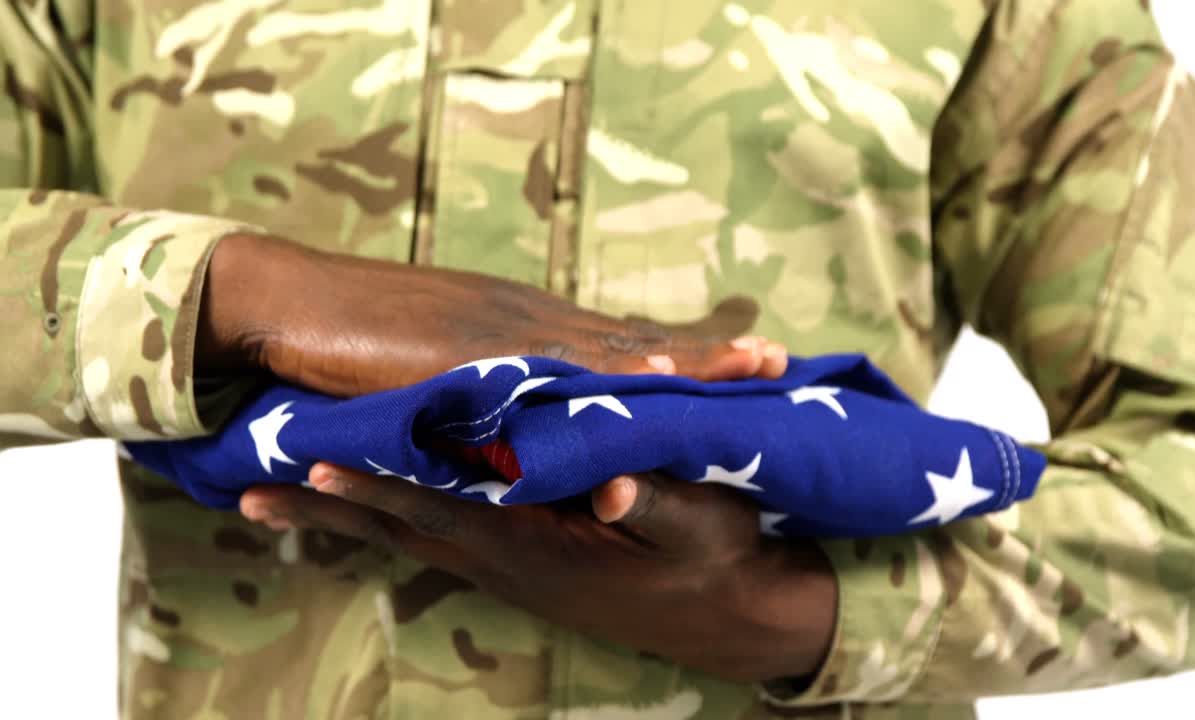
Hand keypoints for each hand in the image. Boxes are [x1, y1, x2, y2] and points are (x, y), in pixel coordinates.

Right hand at [196, 233, 787, 396]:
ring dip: (676, 361)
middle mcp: (528, 328)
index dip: (685, 354)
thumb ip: (496, 387)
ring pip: (608, 351)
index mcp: (529, 331)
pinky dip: (603, 377)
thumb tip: (532, 418)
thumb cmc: (365, 332)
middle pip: (633, 342)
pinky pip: (549, 371)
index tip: (747, 356)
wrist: (293, 303)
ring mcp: (502, 338)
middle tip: (775, 358)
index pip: (622, 343)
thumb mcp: (446, 363)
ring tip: (742, 366)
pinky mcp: (469, 357)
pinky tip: (647, 382)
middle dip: (705, 355)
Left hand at [239, 465, 836, 683]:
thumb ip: (650, 505)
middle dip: (328, 508)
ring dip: (345, 515)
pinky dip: (390, 517)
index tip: (315, 461)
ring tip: (274, 499)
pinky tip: (364, 506)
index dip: (381, 485)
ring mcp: (514, 565)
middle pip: (404, 529)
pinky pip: (440, 536)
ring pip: (412, 535)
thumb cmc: (719, 562)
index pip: (446, 509)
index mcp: (543, 546)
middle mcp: (513, 560)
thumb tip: (605, 491)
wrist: (735, 616)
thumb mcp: (700, 525)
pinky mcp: (524, 562)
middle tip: (249, 490)